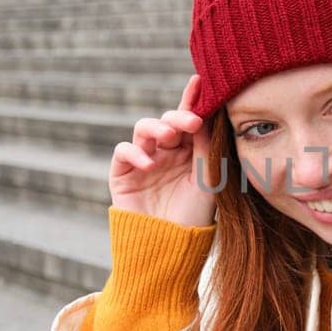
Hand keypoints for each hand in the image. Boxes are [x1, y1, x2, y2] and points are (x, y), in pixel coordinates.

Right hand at [109, 75, 216, 226]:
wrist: (169, 249)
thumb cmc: (194, 217)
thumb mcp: (207, 181)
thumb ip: (206, 148)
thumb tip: (205, 115)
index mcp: (190, 152)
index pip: (190, 121)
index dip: (192, 100)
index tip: (200, 81)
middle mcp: (167, 152)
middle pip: (168, 121)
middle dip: (177, 117)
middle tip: (190, 122)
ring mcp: (144, 160)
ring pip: (144, 129)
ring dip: (156, 128)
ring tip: (167, 137)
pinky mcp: (123, 173)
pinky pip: (123, 151)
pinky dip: (135, 153)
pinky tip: (149, 164)